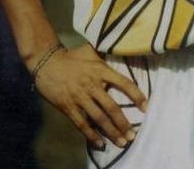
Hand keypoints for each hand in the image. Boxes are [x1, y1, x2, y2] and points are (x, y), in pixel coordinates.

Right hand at [33, 43, 147, 148]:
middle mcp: (92, 84)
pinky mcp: (68, 106)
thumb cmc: (71, 56)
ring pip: (99, 118)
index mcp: (100, 69)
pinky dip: (91, 135)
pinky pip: (81, 124)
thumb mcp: (91, 50)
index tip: (146, 107)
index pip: (124, 83)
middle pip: (112, 107)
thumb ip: (105, 55)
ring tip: (122, 142)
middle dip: (124, 123)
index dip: (136, 96)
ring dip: (111, 132)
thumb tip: (121, 50)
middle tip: (133, 135)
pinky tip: (100, 143)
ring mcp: (79, 97)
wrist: (46, 61)